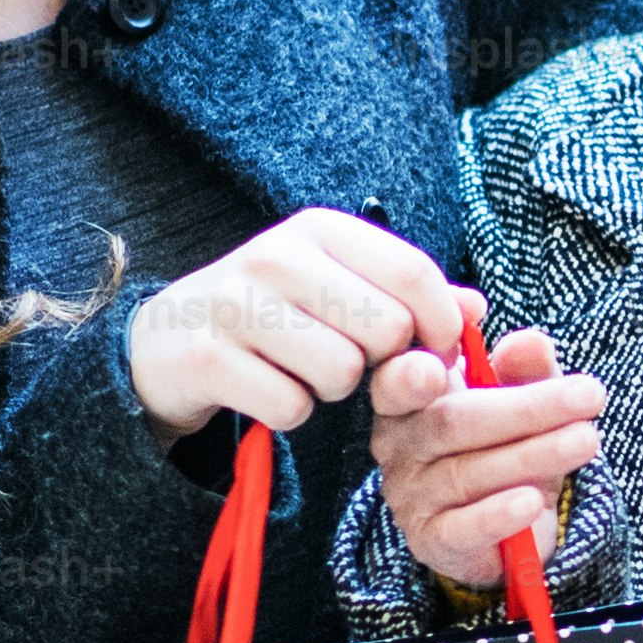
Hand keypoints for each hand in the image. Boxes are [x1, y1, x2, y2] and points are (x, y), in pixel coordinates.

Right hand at [123, 210, 466, 437]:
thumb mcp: (339, 287)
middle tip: (350, 360)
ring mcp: (233, 306)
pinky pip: (292, 408)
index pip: (414, 275)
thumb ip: (411, 296)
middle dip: (382, 362)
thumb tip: (476, 308)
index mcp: (318, 230)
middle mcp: (275, 257)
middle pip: (386, 329)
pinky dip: (292, 413)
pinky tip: (267, 389)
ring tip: (304, 371)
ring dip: (334, 391)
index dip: (439, 326)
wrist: (166, 340)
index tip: (431, 350)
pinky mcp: (205, 359)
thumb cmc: (275, 313)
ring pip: (341, 373)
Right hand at [367, 320, 604, 583]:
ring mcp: (410, 494)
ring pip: (466, 473)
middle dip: (526, 408)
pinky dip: (498, 515)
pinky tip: (531, 502)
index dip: (420, 363)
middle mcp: (398, 443)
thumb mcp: (524, 396)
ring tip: (586, 440)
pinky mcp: (432, 540)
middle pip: (451, 421)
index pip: (400, 376)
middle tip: (588, 394)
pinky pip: (462, 529)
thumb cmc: (507, 441)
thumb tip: (530, 343)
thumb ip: (527, 368)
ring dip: (533, 455)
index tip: (460, 341)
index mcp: (408, 396)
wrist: (509, 521)